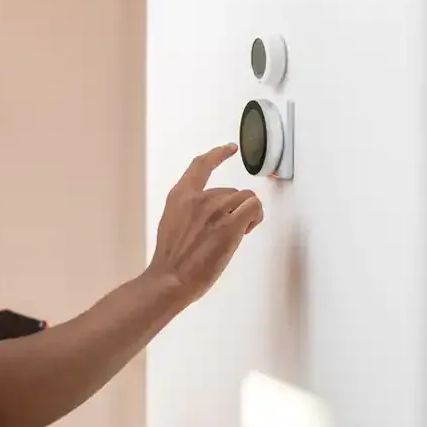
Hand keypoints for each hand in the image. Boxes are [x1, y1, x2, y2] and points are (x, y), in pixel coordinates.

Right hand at [147, 143, 263, 308]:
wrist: (171, 278)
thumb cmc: (172, 260)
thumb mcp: (172, 224)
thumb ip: (190, 212)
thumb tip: (212, 216)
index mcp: (180, 197)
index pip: (201, 166)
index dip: (217, 154)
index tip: (229, 148)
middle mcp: (198, 198)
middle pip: (231, 190)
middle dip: (235, 208)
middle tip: (228, 231)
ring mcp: (215, 210)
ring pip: (246, 199)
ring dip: (246, 214)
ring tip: (238, 233)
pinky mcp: (231, 224)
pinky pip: (254, 208)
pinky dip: (255, 217)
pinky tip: (247, 230)